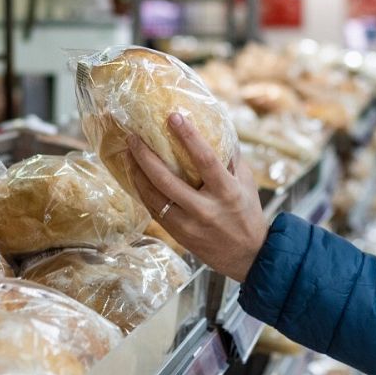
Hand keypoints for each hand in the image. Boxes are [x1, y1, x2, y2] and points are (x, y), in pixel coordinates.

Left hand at [124, 113, 269, 281]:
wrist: (248, 257)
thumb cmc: (248, 214)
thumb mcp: (246, 183)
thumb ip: (231, 157)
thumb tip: (216, 126)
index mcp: (227, 192)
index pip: (206, 160)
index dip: (189, 137)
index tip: (173, 117)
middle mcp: (206, 210)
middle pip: (167, 180)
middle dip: (146, 156)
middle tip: (133, 137)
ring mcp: (189, 225)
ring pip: (154, 197)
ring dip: (137, 174)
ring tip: (128, 154)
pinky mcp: (178, 235)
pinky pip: (154, 210)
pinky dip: (142, 192)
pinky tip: (135, 176)